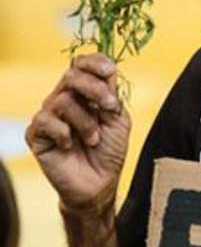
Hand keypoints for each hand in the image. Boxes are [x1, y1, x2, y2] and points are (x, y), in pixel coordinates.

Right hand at [25, 54, 130, 213]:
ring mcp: (49, 116)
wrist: (99, 184)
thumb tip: (109, 70)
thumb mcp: (118, 121)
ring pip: (63, 100)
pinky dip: (65, 133)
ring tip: (94, 139)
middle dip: (95, 89)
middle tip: (109, 108)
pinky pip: (46, 121)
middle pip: (72, 75)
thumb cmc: (109, 152)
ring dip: (86, 121)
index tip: (110, 70)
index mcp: (85, 94)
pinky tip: (70, 145)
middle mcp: (64, 100)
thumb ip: (112, 96)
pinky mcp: (36, 135)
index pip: (82, 65)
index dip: (94, 62)